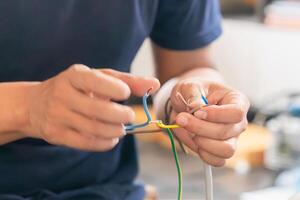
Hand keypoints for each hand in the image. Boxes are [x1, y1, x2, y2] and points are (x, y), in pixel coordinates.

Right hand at [24, 64, 159, 150]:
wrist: (37, 104)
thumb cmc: (77, 88)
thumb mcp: (98, 78)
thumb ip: (127, 80)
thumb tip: (155, 84)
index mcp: (74, 75)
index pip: (97, 81)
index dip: (117, 89)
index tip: (125, 94)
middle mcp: (62, 94)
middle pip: (99, 110)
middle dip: (122, 116)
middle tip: (129, 117)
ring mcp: (57, 116)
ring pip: (94, 129)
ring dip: (115, 131)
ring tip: (121, 128)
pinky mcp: (56, 134)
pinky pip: (86, 143)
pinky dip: (105, 143)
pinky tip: (112, 138)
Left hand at [170, 79, 248, 166]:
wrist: (188, 102)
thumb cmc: (193, 91)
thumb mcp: (189, 86)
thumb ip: (192, 94)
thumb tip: (196, 107)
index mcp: (237, 101)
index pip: (236, 112)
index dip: (216, 115)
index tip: (197, 112)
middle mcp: (238, 122)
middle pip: (226, 132)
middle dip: (199, 128)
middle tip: (181, 119)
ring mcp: (231, 138)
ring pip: (225, 150)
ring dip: (201, 142)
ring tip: (188, 130)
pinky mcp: (221, 151)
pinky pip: (217, 160)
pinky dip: (202, 154)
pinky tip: (192, 140)